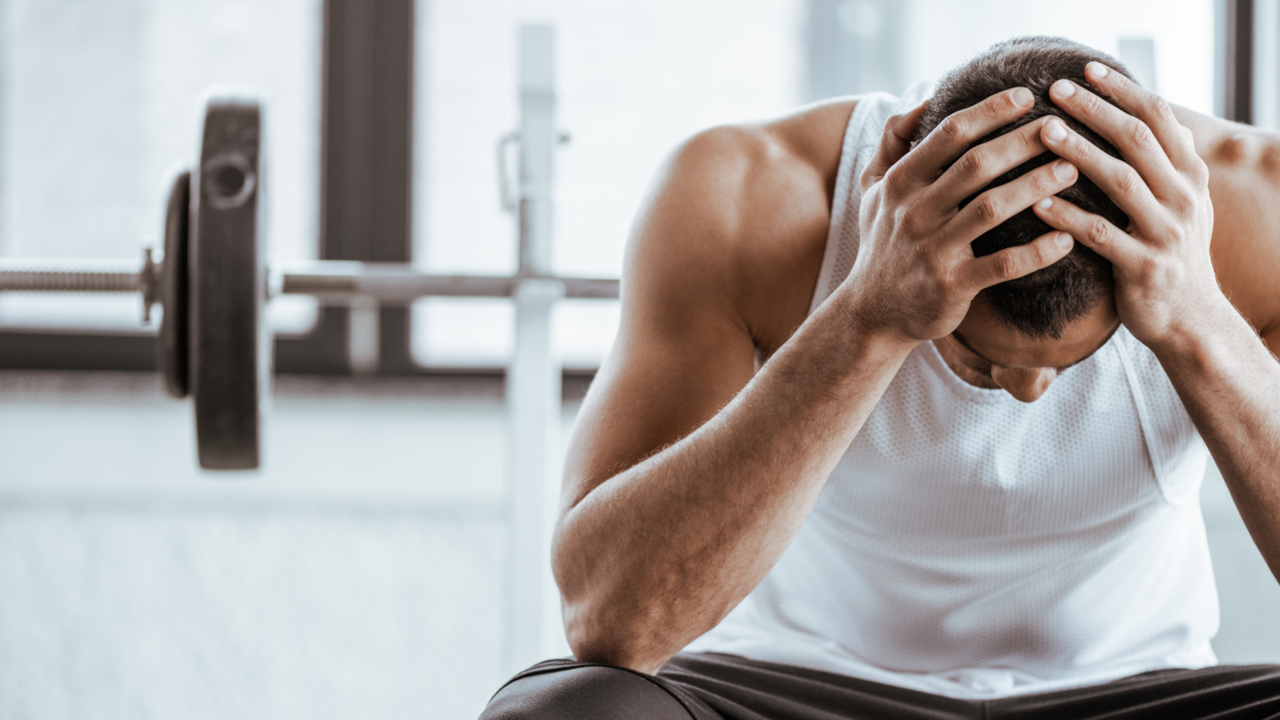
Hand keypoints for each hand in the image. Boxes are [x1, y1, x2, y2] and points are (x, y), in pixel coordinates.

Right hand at [852, 88, 1078, 345]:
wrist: (872, 312)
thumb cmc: (884, 243)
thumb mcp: (872, 191)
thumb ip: (891, 143)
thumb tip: (924, 100)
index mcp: (900, 183)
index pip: (948, 135)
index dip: (990, 111)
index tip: (1028, 95)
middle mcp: (915, 212)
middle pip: (976, 165)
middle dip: (1023, 142)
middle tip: (1064, 127)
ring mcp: (933, 250)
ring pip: (992, 209)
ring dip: (1036, 186)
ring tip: (1072, 170)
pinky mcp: (951, 286)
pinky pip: (1002, 265)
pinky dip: (1037, 252)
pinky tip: (1066, 239)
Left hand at [1033, 62, 1221, 348]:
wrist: (1190, 319)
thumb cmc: (1168, 253)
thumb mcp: (1178, 202)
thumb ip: (1162, 163)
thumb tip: (1142, 114)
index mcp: (1190, 176)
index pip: (1158, 118)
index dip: (1122, 91)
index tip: (1086, 70)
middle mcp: (1183, 197)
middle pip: (1137, 141)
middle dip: (1095, 111)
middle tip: (1055, 91)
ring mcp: (1166, 233)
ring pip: (1120, 181)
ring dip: (1079, 152)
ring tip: (1042, 132)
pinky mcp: (1144, 268)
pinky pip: (1101, 236)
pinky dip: (1068, 216)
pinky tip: (1037, 202)